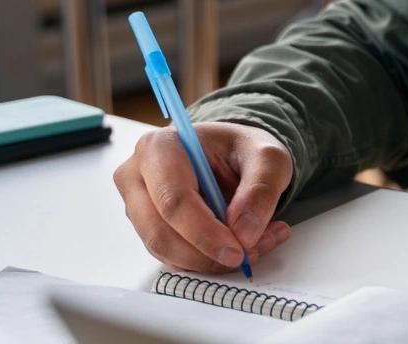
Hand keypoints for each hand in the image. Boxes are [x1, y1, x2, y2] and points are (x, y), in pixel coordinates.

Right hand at [113, 122, 293, 272]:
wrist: (233, 156)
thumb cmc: (243, 150)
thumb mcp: (269, 157)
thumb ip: (262, 188)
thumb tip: (244, 232)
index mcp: (161, 146)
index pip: (173, 199)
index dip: (204, 232)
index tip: (238, 251)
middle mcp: (138, 176)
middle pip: (160, 232)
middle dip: (207, 253)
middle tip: (249, 255)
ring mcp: (138, 206)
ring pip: (166, 251)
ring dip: (212, 261)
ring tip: (256, 246)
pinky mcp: (148, 229)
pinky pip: (173, 258)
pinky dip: (208, 262)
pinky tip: (242, 247)